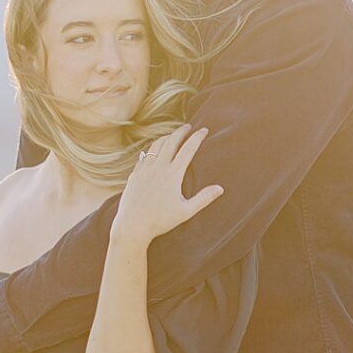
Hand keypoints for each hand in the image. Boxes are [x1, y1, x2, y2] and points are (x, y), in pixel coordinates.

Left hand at [111, 125, 223, 248]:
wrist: (132, 225)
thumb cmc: (160, 221)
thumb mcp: (186, 211)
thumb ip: (204, 198)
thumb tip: (220, 189)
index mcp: (172, 174)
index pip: (188, 149)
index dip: (197, 137)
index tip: (204, 129)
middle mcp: (158, 167)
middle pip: (171, 142)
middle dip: (181, 131)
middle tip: (188, 126)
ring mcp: (144, 169)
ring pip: (156, 145)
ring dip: (166, 137)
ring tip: (172, 135)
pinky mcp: (135, 174)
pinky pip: (144, 155)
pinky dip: (152, 148)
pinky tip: (154, 150)